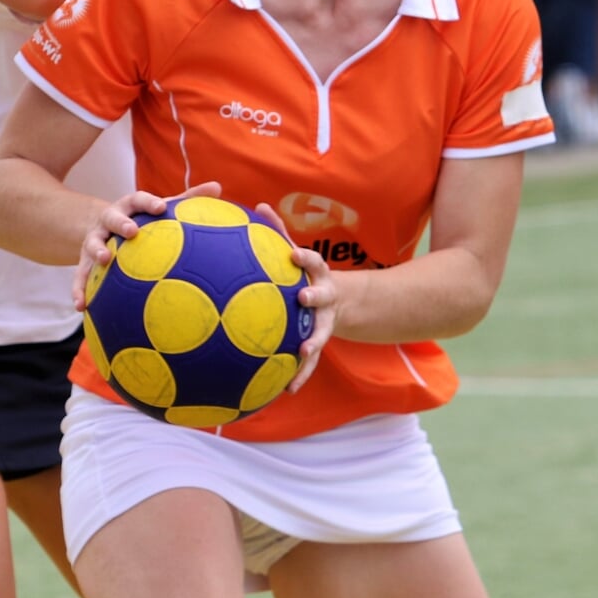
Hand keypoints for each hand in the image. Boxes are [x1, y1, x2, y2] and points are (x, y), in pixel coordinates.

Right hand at [73, 181, 223, 310]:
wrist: (103, 227)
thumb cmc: (142, 219)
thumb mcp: (159, 208)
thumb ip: (187, 198)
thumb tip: (218, 187)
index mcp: (129, 207)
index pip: (138, 200)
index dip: (148, 202)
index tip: (160, 207)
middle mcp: (109, 221)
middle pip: (112, 218)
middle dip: (120, 223)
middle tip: (131, 231)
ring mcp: (94, 240)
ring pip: (91, 244)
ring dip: (96, 251)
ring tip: (104, 260)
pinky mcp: (84, 262)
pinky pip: (80, 276)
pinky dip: (79, 290)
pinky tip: (82, 307)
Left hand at [248, 202, 340, 393]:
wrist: (340, 301)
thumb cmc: (304, 273)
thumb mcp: (295, 254)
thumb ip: (277, 231)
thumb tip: (257, 206)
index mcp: (316, 275)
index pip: (313, 262)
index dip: (305, 258)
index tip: (294, 254)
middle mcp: (324, 298)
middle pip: (322, 296)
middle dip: (314, 296)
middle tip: (302, 297)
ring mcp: (324, 322)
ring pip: (320, 333)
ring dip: (312, 343)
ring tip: (302, 352)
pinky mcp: (318, 342)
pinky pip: (309, 362)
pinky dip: (300, 375)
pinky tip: (286, 391)